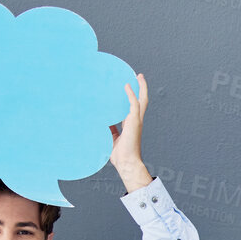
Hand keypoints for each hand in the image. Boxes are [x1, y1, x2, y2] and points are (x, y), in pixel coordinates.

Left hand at [109, 73, 151, 191]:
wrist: (125, 162)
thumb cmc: (118, 154)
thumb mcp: (109, 137)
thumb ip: (107, 128)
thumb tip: (98, 119)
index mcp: (130, 124)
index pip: (133, 107)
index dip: (132, 97)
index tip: (129, 87)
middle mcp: (135, 121)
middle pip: (141, 101)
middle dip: (141, 89)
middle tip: (138, 77)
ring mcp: (136, 121)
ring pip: (142, 100)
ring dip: (142, 88)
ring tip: (139, 76)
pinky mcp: (134, 122)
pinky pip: (134, 104)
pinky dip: (131, 94)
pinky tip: (127, 86)